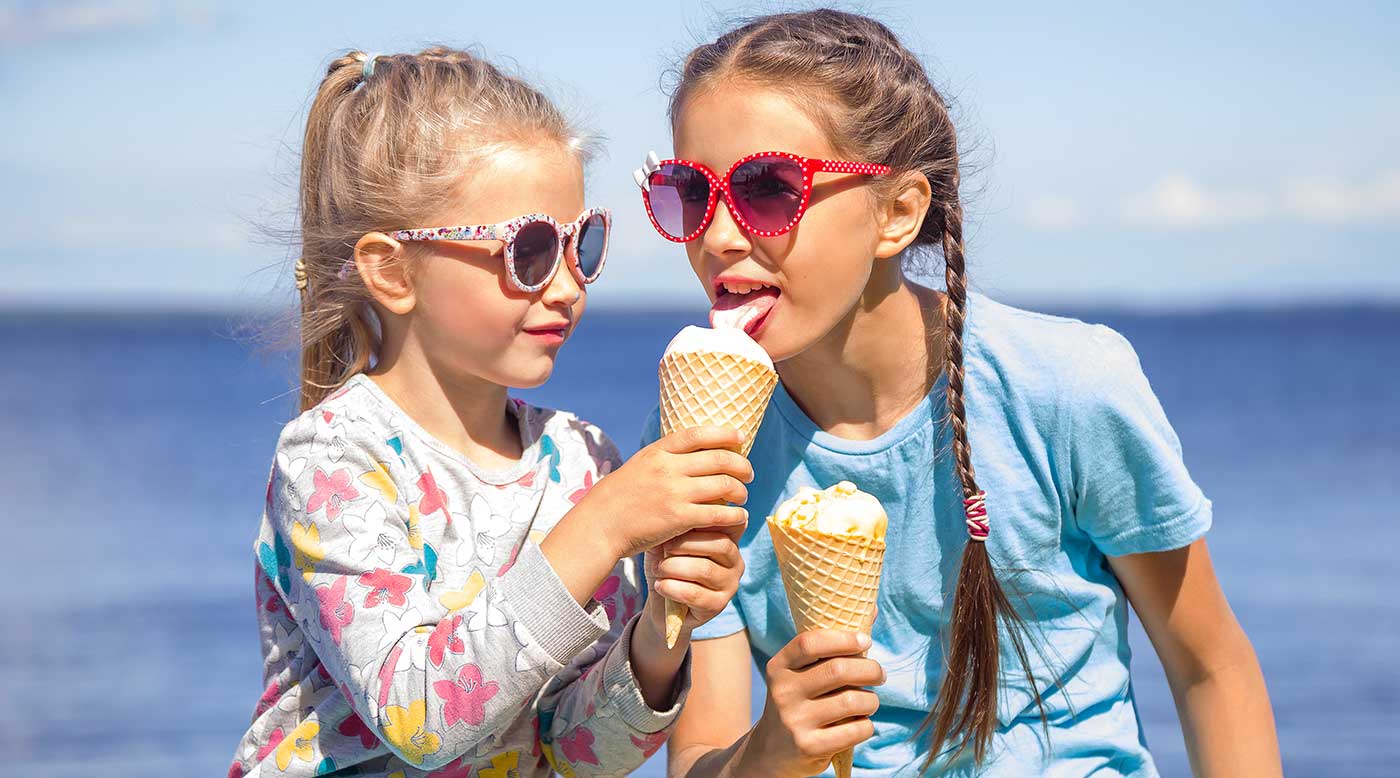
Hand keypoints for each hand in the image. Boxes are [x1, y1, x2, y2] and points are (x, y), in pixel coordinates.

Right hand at [577, 426, 753, 558]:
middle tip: (748, 474)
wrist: (600, 526)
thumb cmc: (619, 499)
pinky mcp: (680, 518)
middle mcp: (668, 469)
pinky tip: (738, 518)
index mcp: (658, 453)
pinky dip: (735, 515)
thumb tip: (692, 453)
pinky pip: (719, 514)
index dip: (724, 433)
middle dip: (742, 465)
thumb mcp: (639, 467)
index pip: (698, 434)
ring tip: (742, 497)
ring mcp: (675, 493)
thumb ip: (664, 459)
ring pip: (725, 485)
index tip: (740, 436)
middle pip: (720, 459)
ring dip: (741, 492)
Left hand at [642, 526, 745, 637]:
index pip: (732, 523)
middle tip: (664, 548)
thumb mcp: (668, 542)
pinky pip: (695, 594)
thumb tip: (676, 511)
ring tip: (658, 569)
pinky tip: (660, 585)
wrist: (661, 602)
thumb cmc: (667, 565)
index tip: (682, 520)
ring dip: (674, 567)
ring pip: (705, 570)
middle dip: (686, 544)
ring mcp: (730, 585)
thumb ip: (678, 526)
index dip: (709, 519)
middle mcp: (736, 562)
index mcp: (729, 540)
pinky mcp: (718, 605)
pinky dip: (672, 588)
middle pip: (720, 544)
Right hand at [745, 630, 884, 777]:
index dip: (843, 639)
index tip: (865, 640)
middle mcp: (783, 692)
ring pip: (852, 701)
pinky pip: (856, 730)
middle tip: (879, 674)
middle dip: (870, 669)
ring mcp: (794, 721)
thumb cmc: (799, 701)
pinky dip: (867, 724)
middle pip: (838, 670)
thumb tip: (871, 609)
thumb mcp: (801, 673)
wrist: (772, 751)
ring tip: (870, 701)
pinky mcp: (809, 747)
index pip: (810, 643)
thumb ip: (831, 646)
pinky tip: (860, 723)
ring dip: (872, 700)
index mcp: (779, 667)